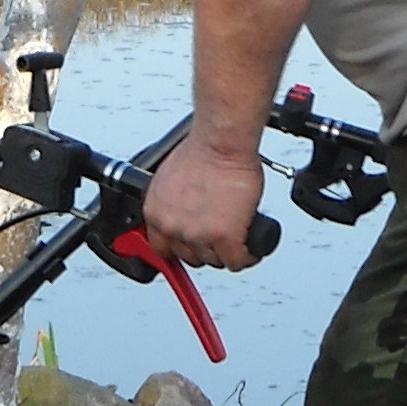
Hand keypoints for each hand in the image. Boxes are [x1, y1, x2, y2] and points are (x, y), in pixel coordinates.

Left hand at [141, 139, 264, 270]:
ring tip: (238, 239)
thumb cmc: (204, 150)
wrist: (222, 143)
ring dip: (227, 253)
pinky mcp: (225, 238)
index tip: (189, 247)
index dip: (180, 248)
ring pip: (215, 261)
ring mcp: (198, 235)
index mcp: (156, 212)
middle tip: (218, 238)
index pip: (161, 248)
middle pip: (190, 257)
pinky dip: (246, 256)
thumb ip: (174, 202)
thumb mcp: (171, 179)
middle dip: (206, 249)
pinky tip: (250, 248)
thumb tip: (184, 210)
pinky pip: (236, 261)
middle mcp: (173, 226)